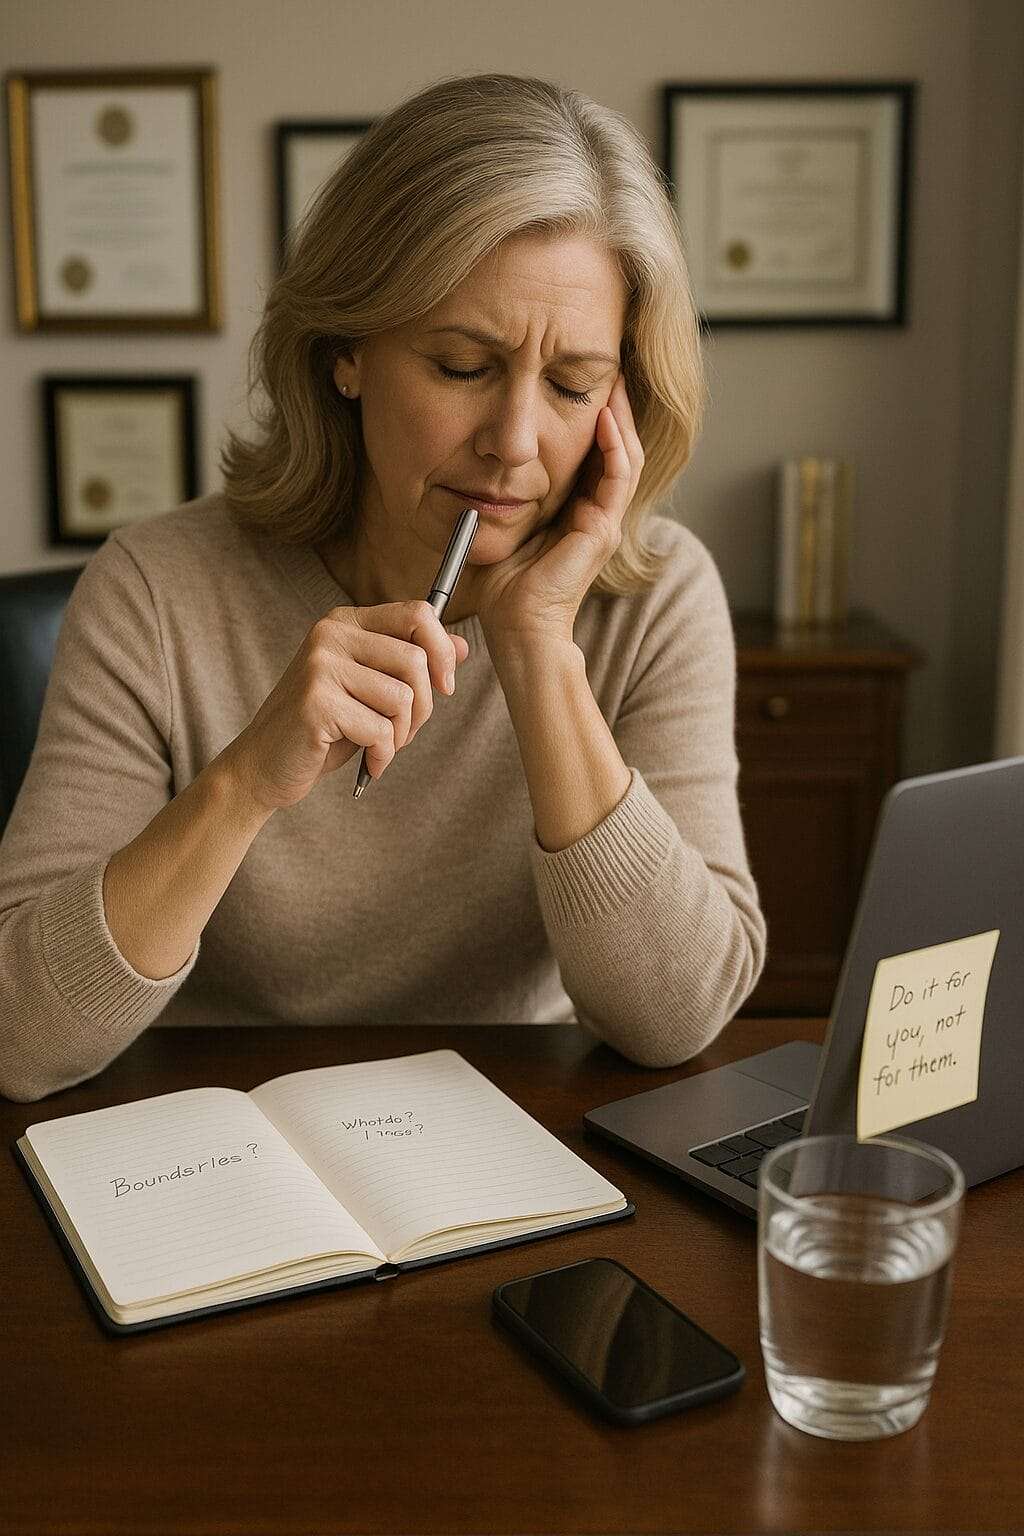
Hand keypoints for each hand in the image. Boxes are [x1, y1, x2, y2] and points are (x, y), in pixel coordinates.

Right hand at [218, 602, 469, 811]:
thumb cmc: (323, 727)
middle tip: (401, 733)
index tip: (444, 686)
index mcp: (344, 623)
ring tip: (378, 746)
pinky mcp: (316, 704)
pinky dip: (383, 755)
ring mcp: (320, 667)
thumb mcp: (371, 690)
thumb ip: (411, 665)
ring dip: (401, 735)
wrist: (263, 764)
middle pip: (416, 661)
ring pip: (403, 699)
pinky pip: (381, 731)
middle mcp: (330, 636)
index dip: (442, 652)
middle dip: (423, 708)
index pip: (417, 614)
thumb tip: (462, 646)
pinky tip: (368, 761)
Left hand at [473, 372, 643, 651]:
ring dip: (621, 419)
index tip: (585, 386)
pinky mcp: (601, 531)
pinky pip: (617, 478)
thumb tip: (485, 465)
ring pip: (627, 458)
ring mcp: (605, 524)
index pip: (599, 457)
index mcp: (580, 515)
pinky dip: (614, 446)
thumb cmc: (506, 589)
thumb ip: (507, 497)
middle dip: (616, 410)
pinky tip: (604, 418)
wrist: (518, 628)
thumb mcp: (506, 527)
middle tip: (610, 371)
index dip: (598, 422)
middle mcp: (599, 517)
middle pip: (619, 451)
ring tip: (613, 384)